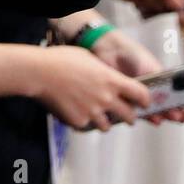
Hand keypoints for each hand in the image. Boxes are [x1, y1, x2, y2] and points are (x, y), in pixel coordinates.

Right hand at [25, 45, 150, 130]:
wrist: (38, 72)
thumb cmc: (60, 60)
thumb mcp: (87, 57)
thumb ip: (102, 70)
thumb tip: (105, 75)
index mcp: (112, 80)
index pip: (141, 95)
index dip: (145, 100)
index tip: (142, 102)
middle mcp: (107, 98)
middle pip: (130, 116)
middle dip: (129, 117)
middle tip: (125, 116)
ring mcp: (93, 112)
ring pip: (108, 125)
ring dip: (104, 121)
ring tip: (95, 115)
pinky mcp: (79, 121)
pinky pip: (86, 126)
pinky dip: (82, 122)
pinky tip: (74, 112)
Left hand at [90, 30, 183, 124]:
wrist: (112, 51)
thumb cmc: (135, 56)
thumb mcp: (154, 69)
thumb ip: (162, 84)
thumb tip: (167, 100)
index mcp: (164, 83)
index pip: (178, 99)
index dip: (183, 108)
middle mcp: (154, 92)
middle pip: (166, 108)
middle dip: (172, 114)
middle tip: (174, 117)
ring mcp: (140, 97)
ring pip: (151, 112)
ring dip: (156, 117)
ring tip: (158, 118)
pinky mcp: (126, 100)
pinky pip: (134, 112)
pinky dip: (139, 116)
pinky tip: (142, 116)